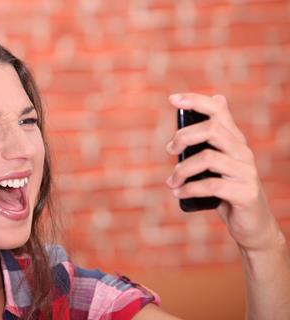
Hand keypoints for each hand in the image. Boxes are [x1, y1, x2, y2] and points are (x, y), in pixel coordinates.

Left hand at [165, 93, 283, 252]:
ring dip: (182, 169)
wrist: (252, 224)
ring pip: (209, 158)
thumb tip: (216, 98)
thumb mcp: (217, 163)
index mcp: (234, 141)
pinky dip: (189, 189)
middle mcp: (243, 152)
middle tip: (169, 150)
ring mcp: (246, 172)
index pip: (219, 110)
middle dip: (184, 136)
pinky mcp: (245, 193)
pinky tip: (178, 193)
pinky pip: (212, 185)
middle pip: (213, 130)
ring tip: (171, 181)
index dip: (196, 101)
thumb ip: (211, 138)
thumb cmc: (227, 190)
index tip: (172, 98)